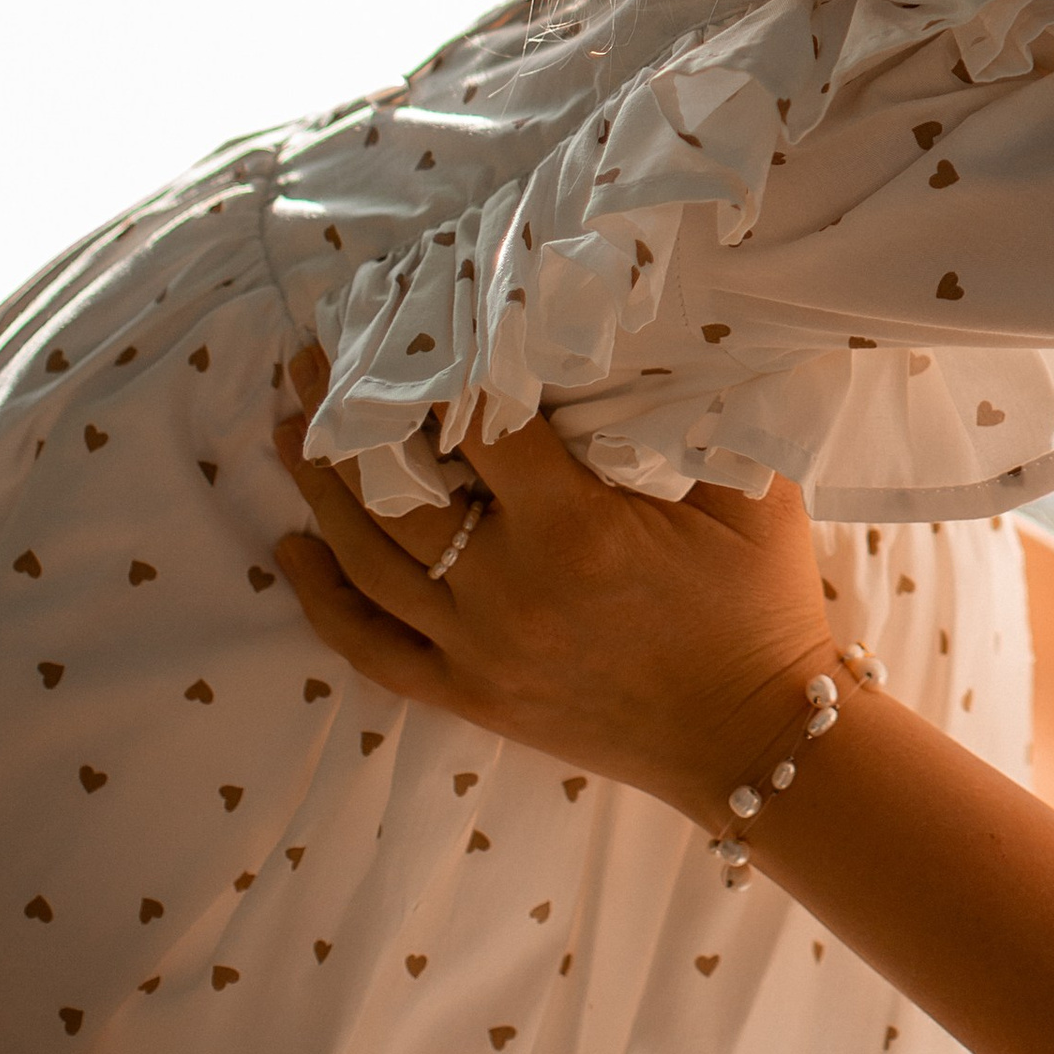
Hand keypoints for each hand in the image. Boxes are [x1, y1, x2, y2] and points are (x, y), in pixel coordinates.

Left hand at [271, 350, 829, 826]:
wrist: (757, 739)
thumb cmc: (762, 606)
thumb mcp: (751, 493)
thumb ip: (685, 418)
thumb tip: (629, 345)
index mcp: (575, 529)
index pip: (477, 424)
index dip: (437, 366)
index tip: (407, 314)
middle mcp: (508, 589)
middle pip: (394, 488)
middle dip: (346, 415)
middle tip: (315, 356)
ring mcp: (480, 649)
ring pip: (367, 561)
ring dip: (320, 491)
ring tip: (291, 428)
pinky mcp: (472, 695)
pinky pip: (372, 647)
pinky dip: (323, 597)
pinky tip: (293, 549)